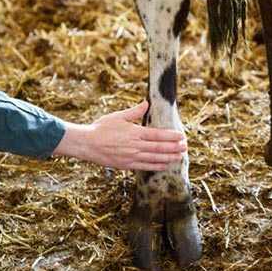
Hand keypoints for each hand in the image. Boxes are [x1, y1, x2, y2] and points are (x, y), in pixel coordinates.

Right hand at [52, 101, 186, 170]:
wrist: (86, 144)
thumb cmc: (101, 128)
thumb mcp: (118, 117)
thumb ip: (134, 112)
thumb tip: (146, 103)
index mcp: (134, 132)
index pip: (157, 135)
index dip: (171, 136)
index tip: (181, 136)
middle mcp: (135, 146)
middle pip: (159, 148)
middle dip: (174, 148)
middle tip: (185, 147)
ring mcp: (131, 157)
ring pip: (154, 159)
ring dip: (168, 158)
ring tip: (179, 157)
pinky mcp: (126, 165)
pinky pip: (144, 166)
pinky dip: (156, 166)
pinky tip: (164, 166)